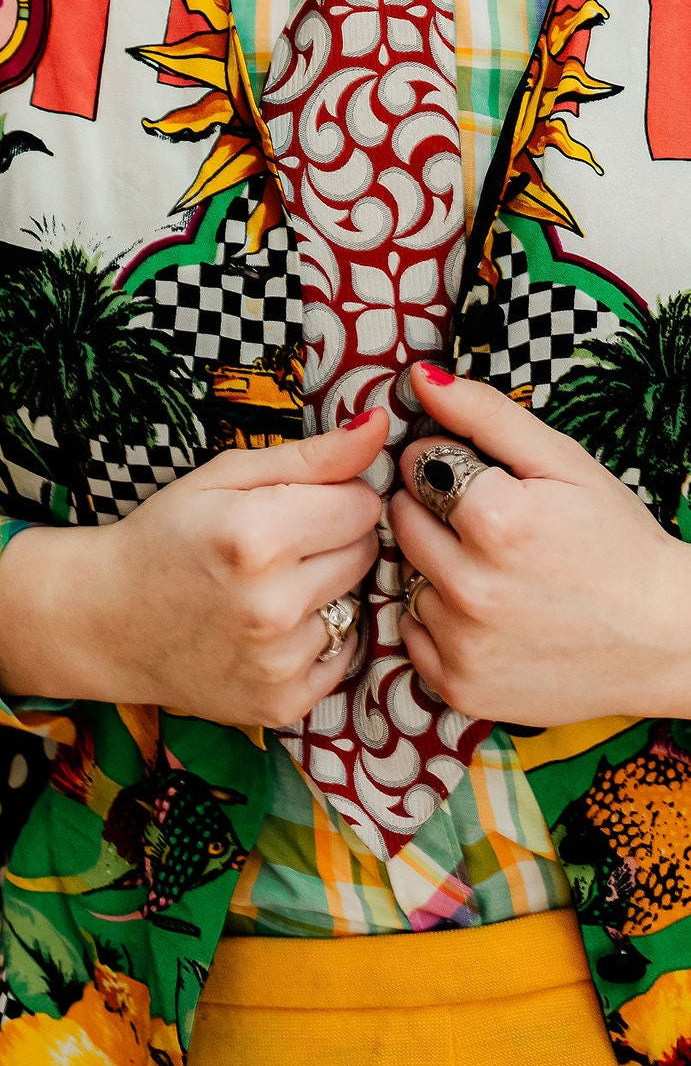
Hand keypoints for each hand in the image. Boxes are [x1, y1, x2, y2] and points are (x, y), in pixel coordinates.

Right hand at [0, 409, 388, 727]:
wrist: (107, 621)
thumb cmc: (166, 536)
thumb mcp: (225, 477)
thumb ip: (312, 455)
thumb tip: (379, 426)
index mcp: (256, 536)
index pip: (362, 505)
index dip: (333, 497)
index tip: (296, 504)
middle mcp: (271, 605)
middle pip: (365, 552)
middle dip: (333, 540)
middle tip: (279, 545)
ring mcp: (278, 662)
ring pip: (356, 603)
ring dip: (325, 591)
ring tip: (268, 588)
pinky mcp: (282, 703)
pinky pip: (344, 654)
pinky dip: (318, 638)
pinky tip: (270, 627)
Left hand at [390, 363, 690, 726]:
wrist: (665, 639)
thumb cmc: (616, 542)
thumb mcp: (564, 463)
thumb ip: (484, 415)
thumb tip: (419, 379)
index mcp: (496, 520)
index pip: (415, 466)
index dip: (444, 467)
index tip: (479, 483)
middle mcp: (471, 587)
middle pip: (401, 521)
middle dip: (433, 515)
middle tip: (488, 527)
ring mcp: (463, 644)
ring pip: (405, 577)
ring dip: (433, 568)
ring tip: (492, 572)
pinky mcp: (459, 686)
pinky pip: (412, 632)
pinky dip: (437, 620)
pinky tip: (486, 614)